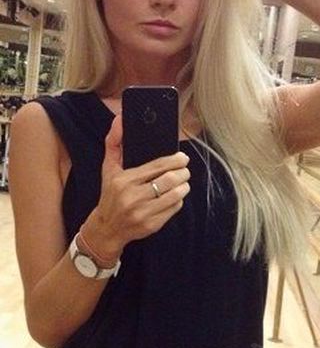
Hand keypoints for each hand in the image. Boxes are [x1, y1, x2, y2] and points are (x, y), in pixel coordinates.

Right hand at [81, 115, 190, 256]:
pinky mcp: (152, 225)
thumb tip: (120, 120)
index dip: (175, 161)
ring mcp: (143, 212)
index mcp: (124, 180)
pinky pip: (174, 208)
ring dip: (184, 186)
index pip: (157, 167)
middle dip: (183, 173)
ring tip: (183, 182)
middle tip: (185, 170)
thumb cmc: (110, 194)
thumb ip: (114, 143)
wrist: (106, 227)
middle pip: (170, 180)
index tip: (183, 158)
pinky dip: (178, 200)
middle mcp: (133, 197)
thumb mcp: (108, 169)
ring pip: (175, 195)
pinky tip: (175, 196)